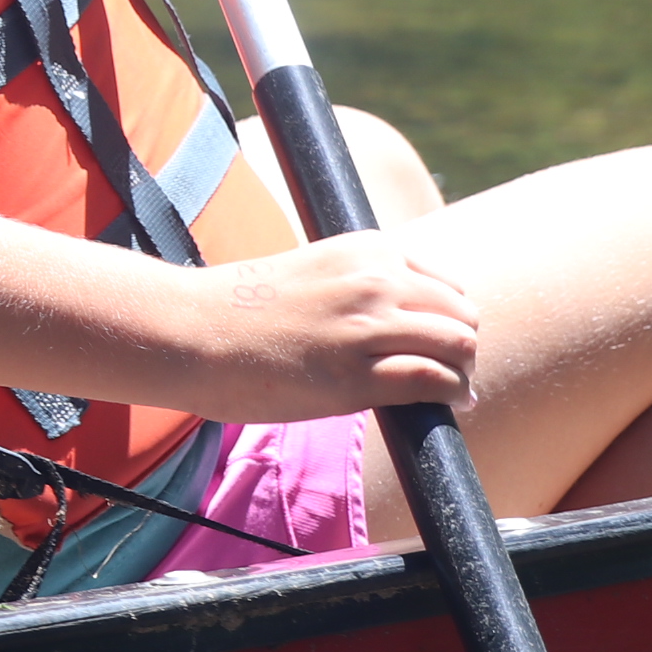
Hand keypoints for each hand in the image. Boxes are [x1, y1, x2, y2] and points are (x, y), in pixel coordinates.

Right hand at [206, 230, 479, 414]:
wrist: (189, 331)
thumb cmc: (238, 309)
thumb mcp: (312, 273)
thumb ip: (357, 286)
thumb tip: (392, 322)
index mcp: (365, 248)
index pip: (444, 283)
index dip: (448, 317)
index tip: (438, 342)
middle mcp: (375, 279)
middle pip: (460, 313)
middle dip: (462, 346)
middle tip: (451, 372)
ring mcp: (368, 326)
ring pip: (459, 343)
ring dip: (462, 370)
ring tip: (452, 389)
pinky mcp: (357, 374)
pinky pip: (434, 379)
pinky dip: (451, 393)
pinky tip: (449, 404)